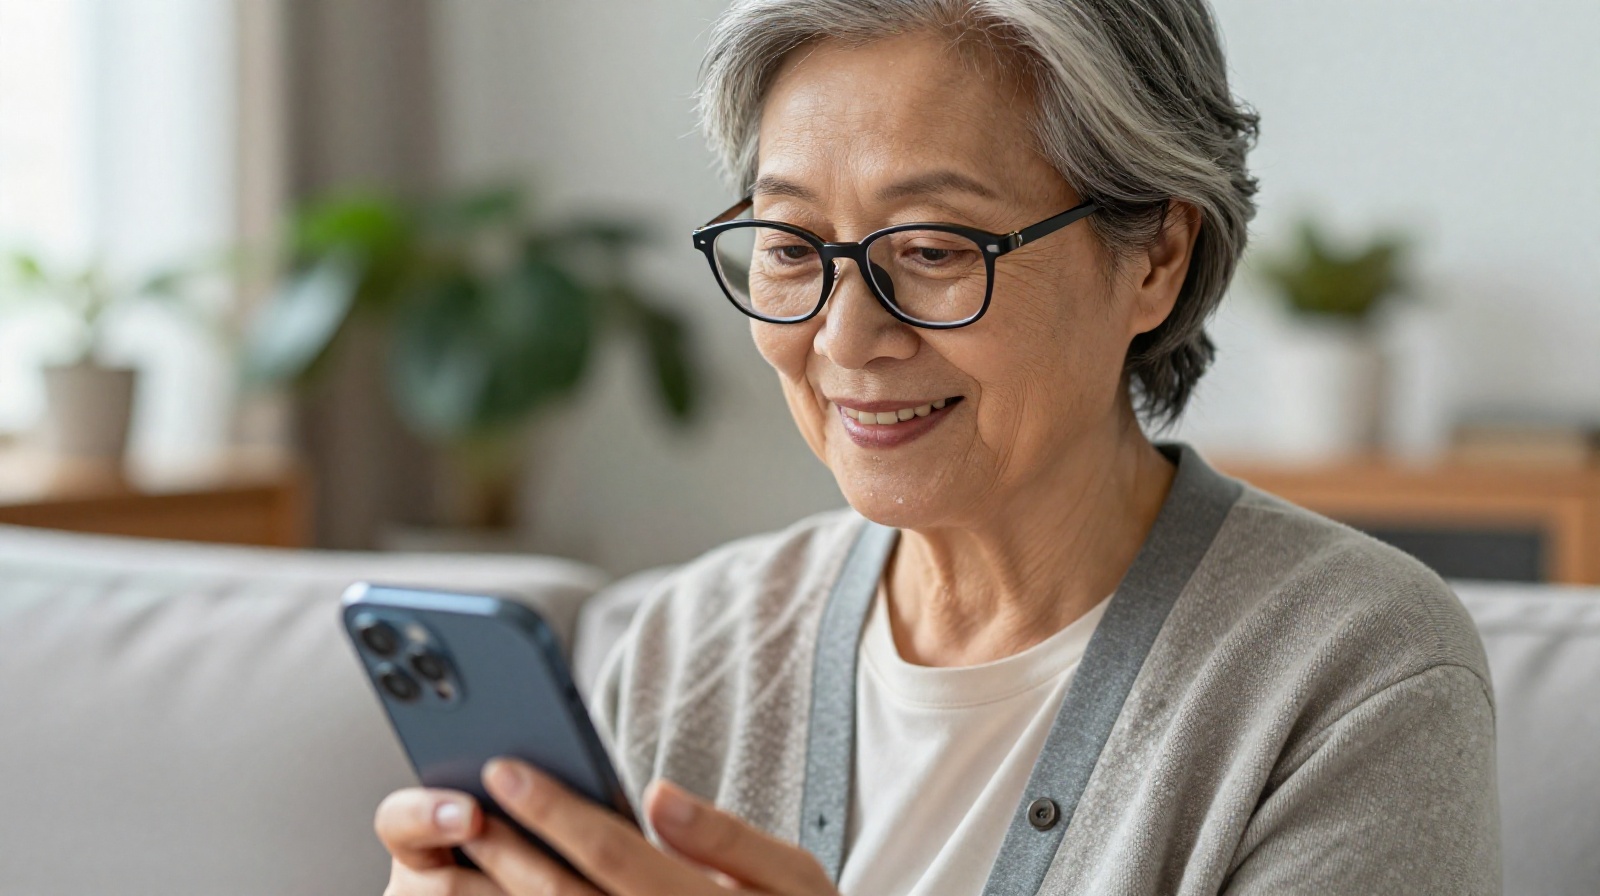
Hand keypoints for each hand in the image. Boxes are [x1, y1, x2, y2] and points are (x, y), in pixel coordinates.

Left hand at [374, 758, 840, 895]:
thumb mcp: (793, 877)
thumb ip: (728, 836)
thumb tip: (657, 794)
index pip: (613, 851)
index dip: (555, 809)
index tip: (506, 768)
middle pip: (564, 894)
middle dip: (508, 846)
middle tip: (462, 801)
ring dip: (498, 889)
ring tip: (465, 843)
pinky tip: (493, 889)